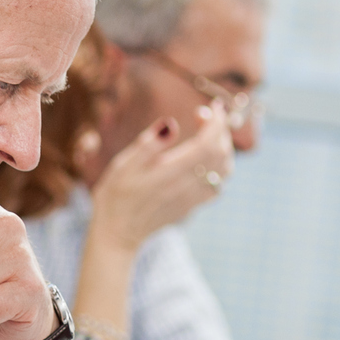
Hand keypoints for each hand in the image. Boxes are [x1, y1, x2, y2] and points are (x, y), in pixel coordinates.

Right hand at [86, 105, 233, 253]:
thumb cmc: (115, 197)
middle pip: (221, 154)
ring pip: (224, 170)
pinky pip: (218, 184)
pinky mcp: (192, 206)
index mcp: (171, 172)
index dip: (216, 122)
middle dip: (219, 129)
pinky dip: (220, 166)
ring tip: (208, 134)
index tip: (213, 106)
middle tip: (203, 115)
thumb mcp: (122, 166)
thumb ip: (148, 145)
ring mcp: (192, 198)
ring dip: (223, 147)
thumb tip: (170, 124)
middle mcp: (187, 186)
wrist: (117, 232)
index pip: (209, 143)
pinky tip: (206, 159)